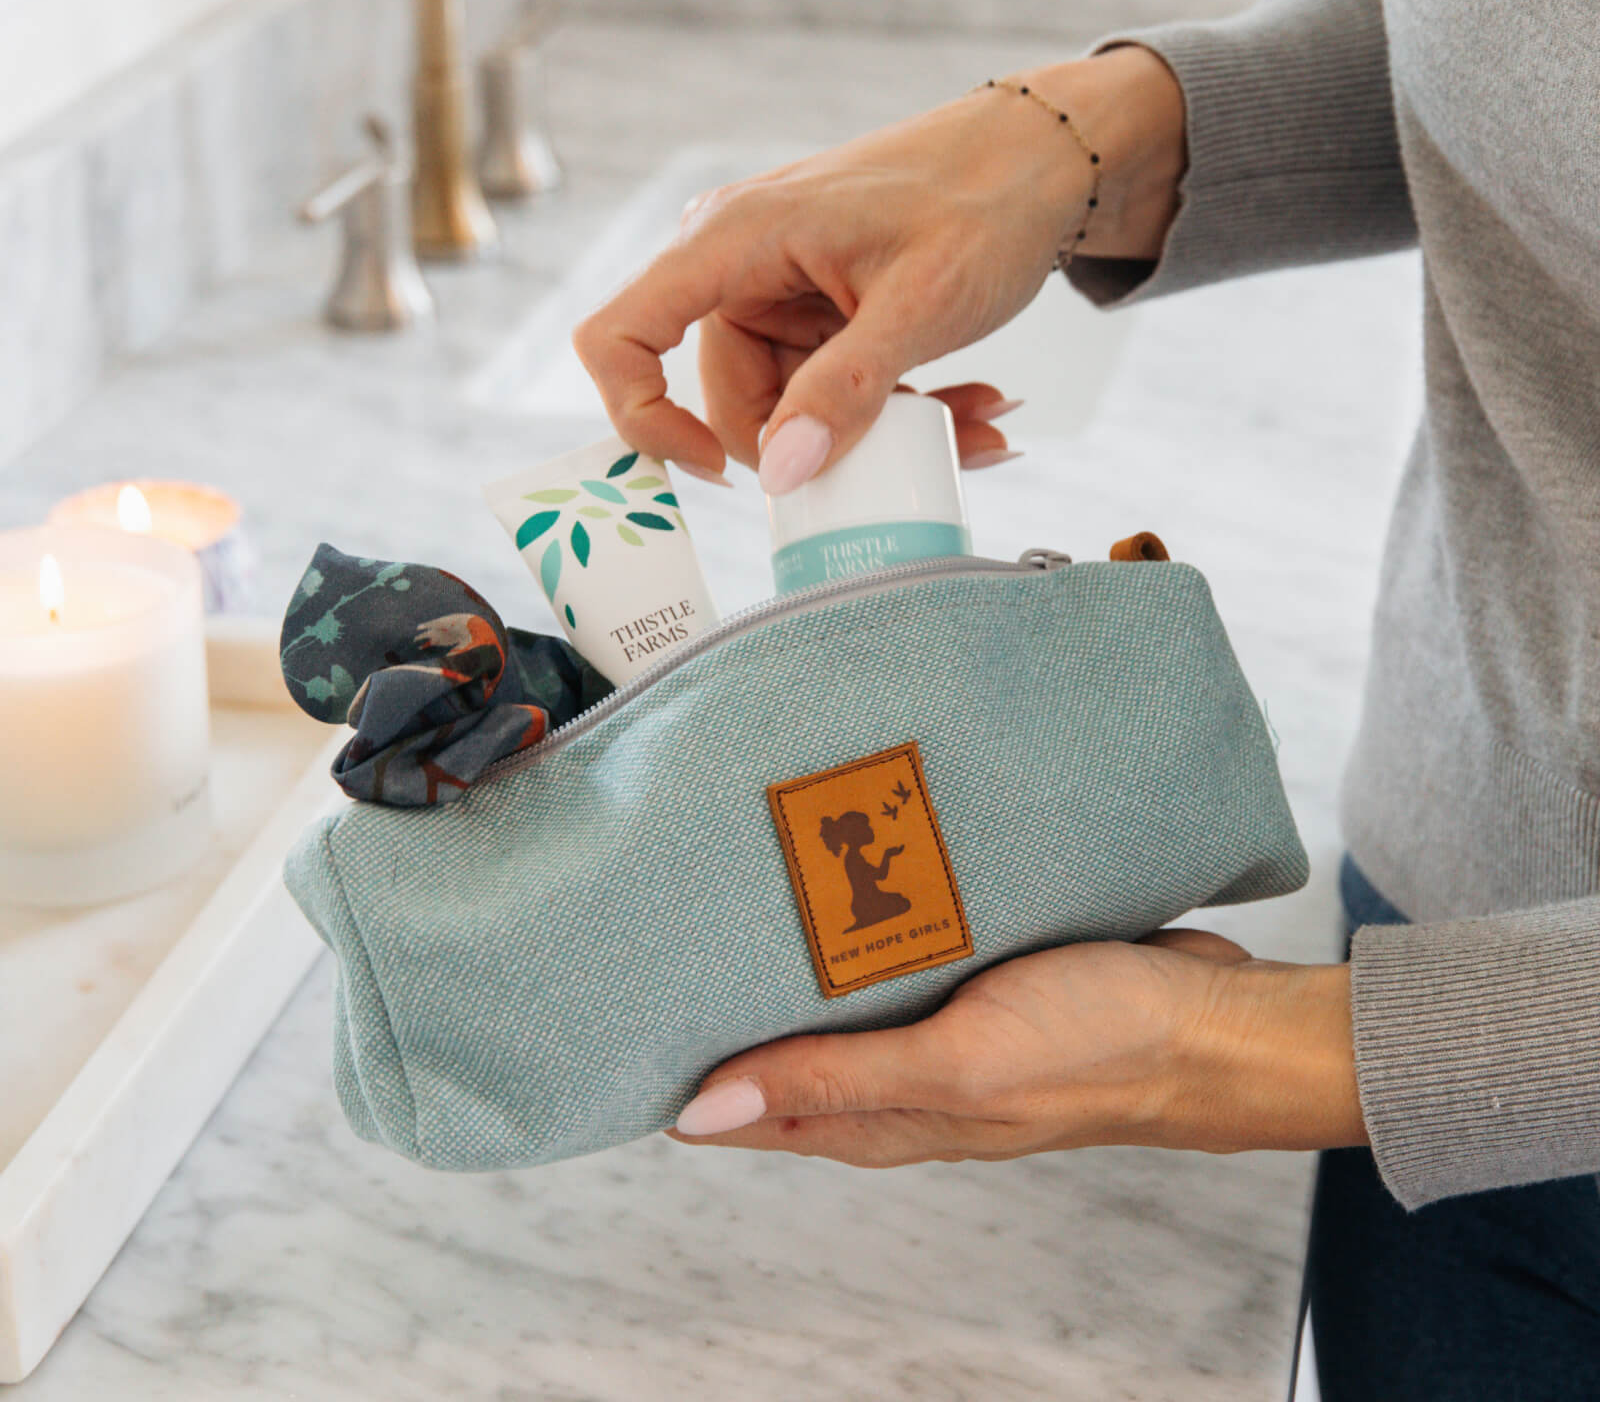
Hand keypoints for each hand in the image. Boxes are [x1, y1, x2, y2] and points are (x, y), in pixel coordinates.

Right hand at [573, 46, 1184, 492]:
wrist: (1047, 154)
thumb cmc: (985, 195)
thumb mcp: (920, 303)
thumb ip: (845, 389)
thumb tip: (782, 474)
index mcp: (733, 239)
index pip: (620, 335)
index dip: (643, 418)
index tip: (722, 473)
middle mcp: (740, 265)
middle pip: (728, 399)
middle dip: (819, 445)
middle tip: (914, 453)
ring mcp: (782, 291)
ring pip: (793, 406)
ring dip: (878, 433)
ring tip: (974, 424)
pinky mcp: (822, 311)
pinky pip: (833, 388)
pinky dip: (897, 408)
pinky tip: (973, 406)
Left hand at [669, 930, 1366, 1164]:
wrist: (1218, 1022)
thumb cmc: (1096, 1050)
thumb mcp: (954, 1066)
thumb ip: (834, 1080)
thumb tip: (705, 1113)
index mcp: (894, 1114)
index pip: (763, 1106)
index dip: (697, 1084)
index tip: (632, 1042)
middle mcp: (915, 1075)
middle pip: (799, 1053)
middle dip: (738, 1015)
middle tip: (677, 952)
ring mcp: (954, 1025)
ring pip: (854, 999)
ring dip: (805, 962)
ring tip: (746, 905)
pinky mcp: (990, 975)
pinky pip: (911, 956)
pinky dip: (875, 929)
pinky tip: (858, 887)